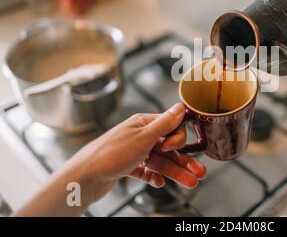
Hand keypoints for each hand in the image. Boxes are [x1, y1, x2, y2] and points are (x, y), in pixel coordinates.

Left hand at [74, 102, 206, 201]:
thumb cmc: (109, 153)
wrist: (84, 176)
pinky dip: (155, 177)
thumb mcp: (142, 137)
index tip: (173, 149)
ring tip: (189, 183)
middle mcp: (140, 136)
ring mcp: (134, 152)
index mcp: (143, 123)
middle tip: (198, 173)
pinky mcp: (128, 166)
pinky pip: (147, 171)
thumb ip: (164, 123)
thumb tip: (180, 106)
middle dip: (184, 161)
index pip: (171, 127)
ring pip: (160, 162)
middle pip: (168, 148)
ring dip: (175, 172)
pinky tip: (159, 183)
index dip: (177, 139)